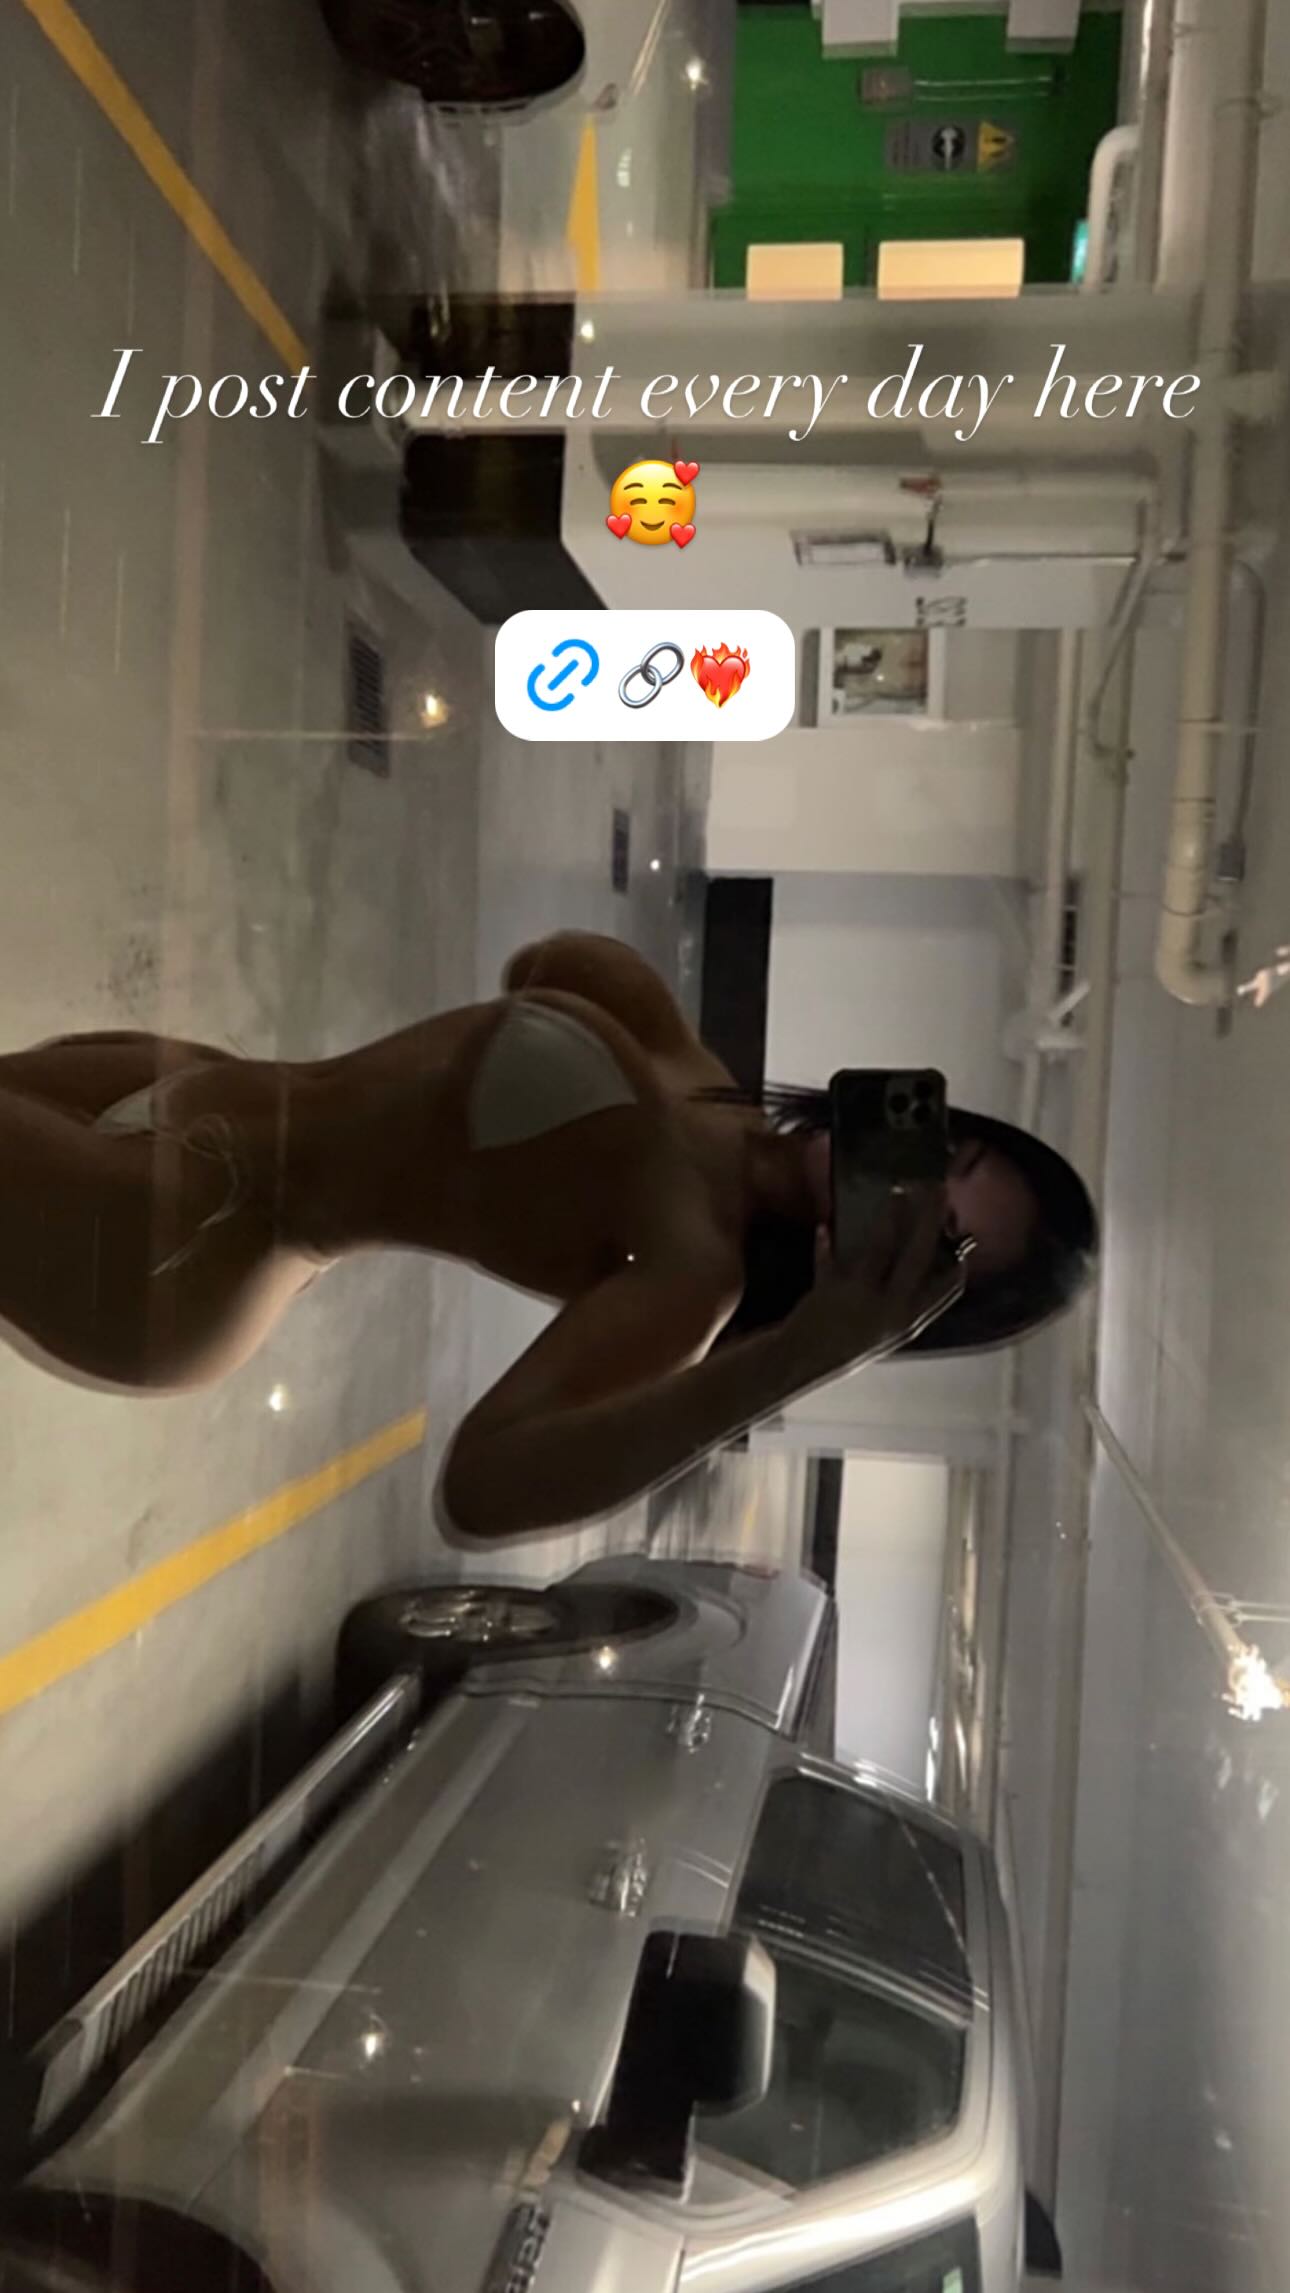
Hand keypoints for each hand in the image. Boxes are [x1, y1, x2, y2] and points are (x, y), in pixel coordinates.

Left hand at [783, 1188, 966, 1376]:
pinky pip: (829, 1260)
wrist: (807, 1361)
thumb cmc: (852, 1344)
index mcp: (909, 1320)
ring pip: (879, 1248)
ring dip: (890, 1217)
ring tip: (898, 1191)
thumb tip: (930, 1264)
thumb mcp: (891, 1331)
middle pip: (916, 1256)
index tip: (962, 1234)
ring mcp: (859, 1296)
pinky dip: (825, 1246)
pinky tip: (824, 1228)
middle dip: (930, 1220)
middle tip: (938, 1190)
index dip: (957, 1261)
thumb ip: (908, 1303)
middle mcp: (890, 1307)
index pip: (947, 1289)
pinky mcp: (829, 1288)